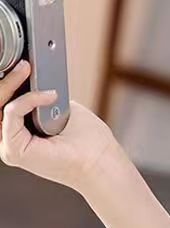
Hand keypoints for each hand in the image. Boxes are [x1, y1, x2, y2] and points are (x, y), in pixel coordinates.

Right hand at [0, 59, 127, 192]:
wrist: (101, 163)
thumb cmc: (90, 143)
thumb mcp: (61, 109)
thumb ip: (42, 98)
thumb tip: (32, 79)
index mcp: (20, 134)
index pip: (3, 103)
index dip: (9, 83)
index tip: (21, 65)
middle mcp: (10, 141)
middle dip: (6, 80)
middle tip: (23, 65)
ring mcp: (10, 147)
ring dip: (11, 84)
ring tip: (27, 70)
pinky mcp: (14, 151)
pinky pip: (10, 115)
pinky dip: (26, 100)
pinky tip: (47, 96)